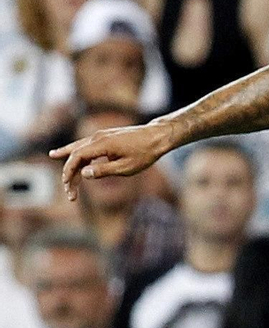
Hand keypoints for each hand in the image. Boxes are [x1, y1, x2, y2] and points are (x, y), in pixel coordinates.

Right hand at [51, 122, 174, 200]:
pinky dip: (77, 150)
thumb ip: (104, 171)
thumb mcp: (127, 167)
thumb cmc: (145, 153)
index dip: (69, 174)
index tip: (69, 189)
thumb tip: (84, 174)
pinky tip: (68, 150)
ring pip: (79, 147)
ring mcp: (101, 136)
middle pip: (75, 154)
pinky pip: (87, 144)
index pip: (76, 158)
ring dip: (70, 158)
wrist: (158, 136)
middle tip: (69, 192)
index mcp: (101, 144)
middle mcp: (98, 137)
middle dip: (69, 172)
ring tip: (52, 155)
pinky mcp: (106, 137)